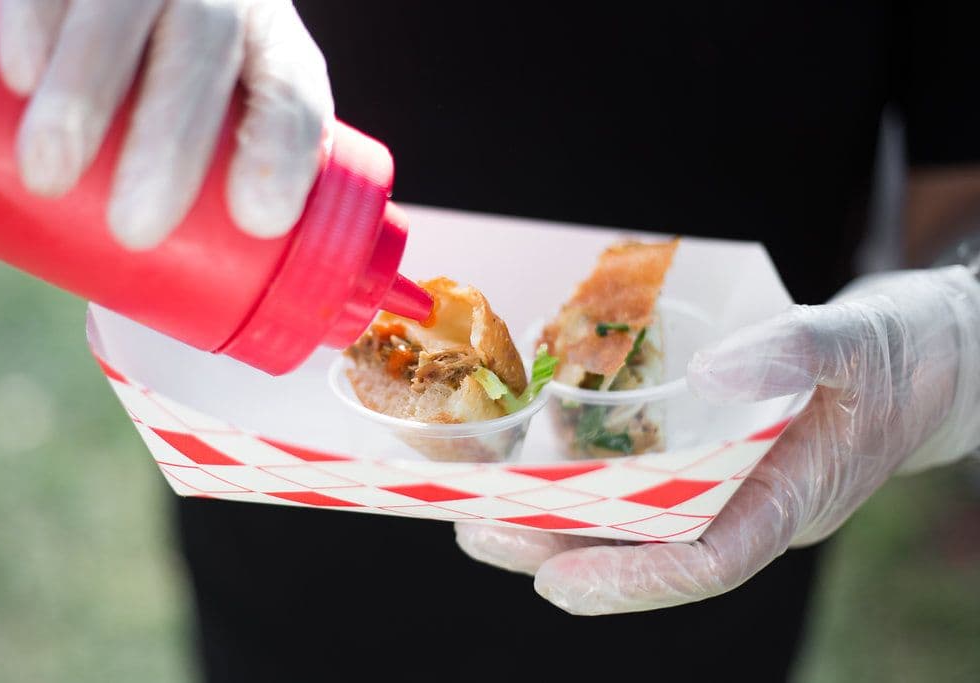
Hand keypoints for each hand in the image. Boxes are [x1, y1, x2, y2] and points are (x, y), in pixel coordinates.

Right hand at [0, 0, 332, 247]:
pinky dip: (33, 23)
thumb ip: (228, 180)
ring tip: (52, 175)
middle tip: (137, 228)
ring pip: (121, 7)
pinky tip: (19, 74)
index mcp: (272, 43)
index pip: (290, 86)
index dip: (281, 147)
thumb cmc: (193, 86)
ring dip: (86, 91)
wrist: (157, 0)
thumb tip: (200, 302)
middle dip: (171, 136)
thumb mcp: (234, 119)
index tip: (259, 219)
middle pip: (204, 44)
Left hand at [456, 266, 979, 614]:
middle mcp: (747, 500)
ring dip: (556, 511)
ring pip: (632, 512)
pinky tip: (530, 447)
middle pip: (645, 544)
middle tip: (478, 532)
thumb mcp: (857, 340)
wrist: (927, 347)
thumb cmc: (904, 350)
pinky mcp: (712, 447)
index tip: (552, 579)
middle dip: (560, 545)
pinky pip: (641, 470)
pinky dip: (585, 465)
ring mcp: (727, 477)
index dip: (629, 578)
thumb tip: (711, 373)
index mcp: (790, 500)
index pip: (705, 562)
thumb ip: (792, 354)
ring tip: (478, 503)